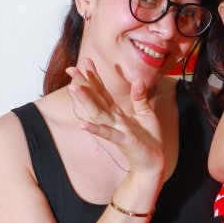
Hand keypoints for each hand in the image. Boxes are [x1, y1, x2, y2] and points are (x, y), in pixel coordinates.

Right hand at [66, 59, 164, 178]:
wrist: (153, 161)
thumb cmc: (149, 138)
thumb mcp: (146, 113)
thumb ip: (140, 97)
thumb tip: (137, 80)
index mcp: (117, 112)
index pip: (102, 92)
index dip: (94, 77)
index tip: (86, 61)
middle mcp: (113, 120)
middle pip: (95, 99)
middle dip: (83, 84)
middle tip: (71, 68)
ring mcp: (116, 130)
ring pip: (98, 114)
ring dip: (86, 101)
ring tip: (73, 88)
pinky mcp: (123, 141)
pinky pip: (108, 134)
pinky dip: (96, 130)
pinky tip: (83, 125)